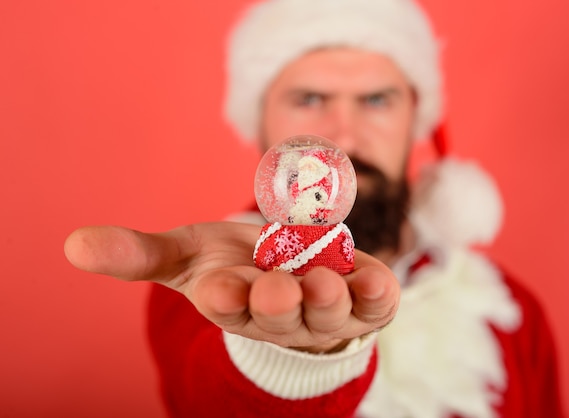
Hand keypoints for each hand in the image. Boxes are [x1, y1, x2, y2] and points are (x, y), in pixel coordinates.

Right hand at [64, 222, 399, 352]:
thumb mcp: (187, 253)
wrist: (291, 276)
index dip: (224, 296)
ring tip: (324, 283)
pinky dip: (376, 293)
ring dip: (326, 301)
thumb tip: (73, 245)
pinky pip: (374, 304)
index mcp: (235, 302)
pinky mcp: (363, 302)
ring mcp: (325, 312)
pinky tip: (377, 279)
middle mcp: (280, 313)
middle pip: (278, 315)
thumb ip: (139, 253)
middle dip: (276, 303)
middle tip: (274, 288)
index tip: (218, 285)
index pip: (227, 305)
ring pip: (327, 315)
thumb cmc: (235, 264)